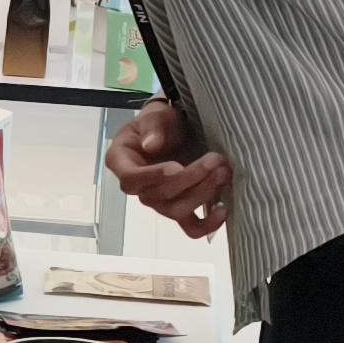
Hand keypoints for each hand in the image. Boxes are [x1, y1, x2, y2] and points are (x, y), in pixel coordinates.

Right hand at [104, 99, 234, 240]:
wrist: (176, 130)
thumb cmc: (160, 122)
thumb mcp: (155, 115)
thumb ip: (152, 126)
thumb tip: (150, 145)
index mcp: (121, 162)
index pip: (130, 178)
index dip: (153, 176)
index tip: (177, 166)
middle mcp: (137, 187)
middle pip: (157, 196)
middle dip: (190, 179)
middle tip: (214, 160)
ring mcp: (158, 201)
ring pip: (176, 211)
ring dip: (201, 195)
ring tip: (222, 173)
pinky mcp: (180, 208)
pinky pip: (191, 227)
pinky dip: (207, 224)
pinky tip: (222, 210)